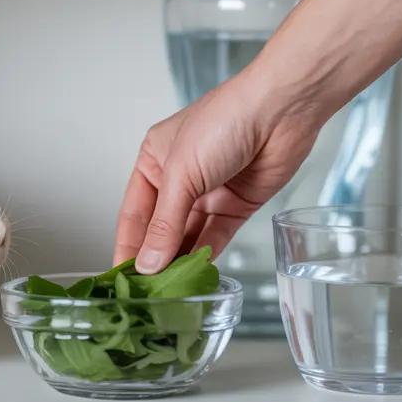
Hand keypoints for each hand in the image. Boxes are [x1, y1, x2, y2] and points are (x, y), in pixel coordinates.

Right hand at [115, 69, 324, 273]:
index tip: (120, 277)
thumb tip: (147, 263)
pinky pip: (216, 236)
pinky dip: (206, 254)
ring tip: (170, 290)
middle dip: (154, 257)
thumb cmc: (224, 120)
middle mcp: (179, 178)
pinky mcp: (237, 205)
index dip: (127, 245)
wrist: (281, 110)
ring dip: (179, 260)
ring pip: (188, 236)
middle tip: (145, 291)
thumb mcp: (182, 173)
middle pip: (160, 228)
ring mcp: (209, 193)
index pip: (134, 213)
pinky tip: (196, 273)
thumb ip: (165, 223)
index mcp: (154, 160)